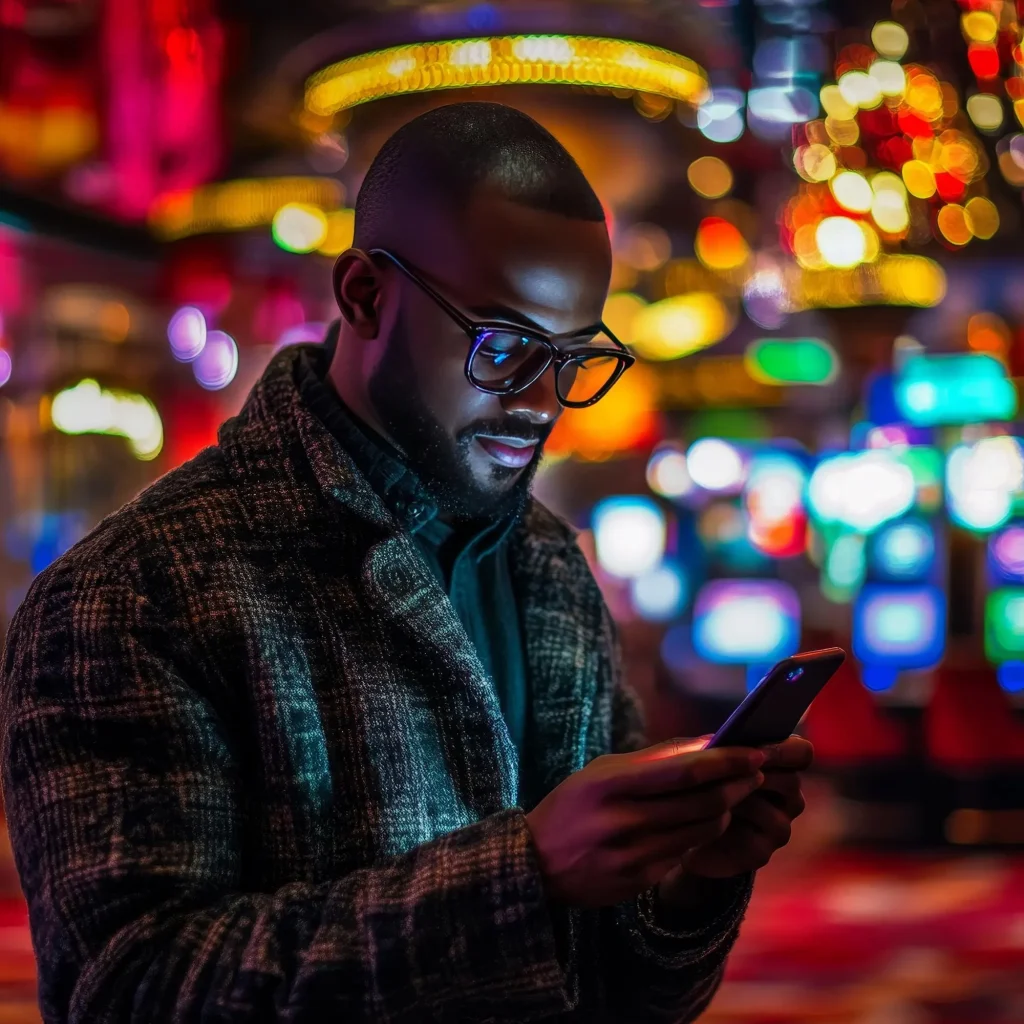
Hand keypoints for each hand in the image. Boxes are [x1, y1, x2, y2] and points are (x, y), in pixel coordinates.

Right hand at [524, 740, 766, 907]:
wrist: (536, 865)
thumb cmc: (574, 806)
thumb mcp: (602, 772)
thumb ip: (654, 759)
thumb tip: (707, 743)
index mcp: (610, 786)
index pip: (684, 771)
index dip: (725, 761)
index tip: (753, 751)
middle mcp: (623, 822)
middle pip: (703, 802)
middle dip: (738, 784)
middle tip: (754, 771)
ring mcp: (633, 856)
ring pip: (703, 830)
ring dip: (725, 809)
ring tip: (731, 794)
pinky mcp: (641, 881)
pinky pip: (687, 853)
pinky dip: (702, 834)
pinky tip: (701, 821)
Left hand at [677, 736, 812, 879]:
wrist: (685, 830)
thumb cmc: (701, 785)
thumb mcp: (708, 760)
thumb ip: (722, 749)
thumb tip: (723, 741)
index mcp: (781, 767)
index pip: (801, 753)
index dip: (785, 749)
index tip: (757, 751)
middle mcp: (788, 798)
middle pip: (792, 781)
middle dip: (760, 776)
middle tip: (733, 772)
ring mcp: (779, 828)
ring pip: (774, 815)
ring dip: (742, 803)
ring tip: (712, 794)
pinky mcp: (760, 853)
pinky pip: (754, 841)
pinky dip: (731, 829)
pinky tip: (711, 820)